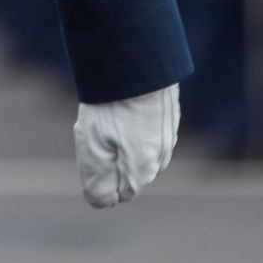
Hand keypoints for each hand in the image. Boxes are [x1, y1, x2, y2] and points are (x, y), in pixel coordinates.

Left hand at [74, 83, 178, 208]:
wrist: (138, 59)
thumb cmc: (112, 104)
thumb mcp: (94, 146)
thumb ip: (98, 182)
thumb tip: (103, 203)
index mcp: (143, 171)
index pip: (118, 193)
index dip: (100, 173)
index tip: (94, 146)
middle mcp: (161, 158)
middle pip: (127, 170)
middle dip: (110, 156)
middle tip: (100, 127)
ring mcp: (168, 135)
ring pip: (136, 149)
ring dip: (120, 137)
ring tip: (110, 111)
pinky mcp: (169, 115)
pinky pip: (145, 129)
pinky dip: (132, 121)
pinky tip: (124, 101)